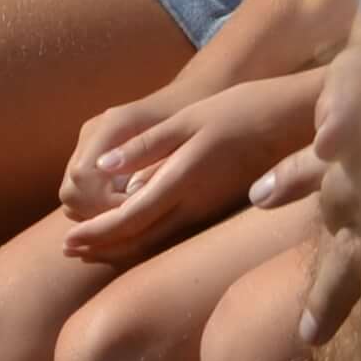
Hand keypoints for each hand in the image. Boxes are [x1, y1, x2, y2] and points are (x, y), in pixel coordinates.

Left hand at [60, 70, 324, 261]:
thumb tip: (102, 168)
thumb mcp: (189, 119)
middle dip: (101, 247)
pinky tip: (131, 233)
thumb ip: (146, 146)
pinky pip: (171, 234)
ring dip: (120, 248)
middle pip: (139, 240)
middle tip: (68, 250)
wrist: (292, 120)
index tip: (67, 242)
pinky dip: (143, 239)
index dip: (96, 233)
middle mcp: (194, 205)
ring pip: (155, 242)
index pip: (130, 219)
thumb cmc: (241, 110)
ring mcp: (207, 210)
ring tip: (90, 249)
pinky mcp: (215, 208)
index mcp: (183, 180)